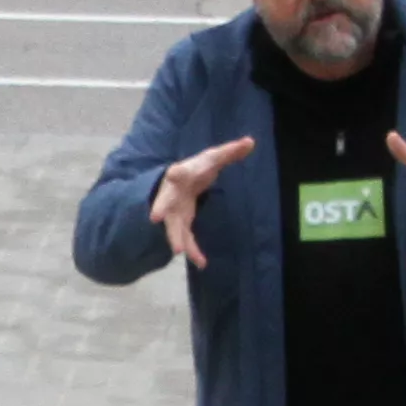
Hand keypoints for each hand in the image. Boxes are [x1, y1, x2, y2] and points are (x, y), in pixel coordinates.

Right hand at [149, 134, 253, 269]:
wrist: (178, 181)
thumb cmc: (196, 169)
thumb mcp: (212, 159)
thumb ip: (230, 152)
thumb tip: (251, 142)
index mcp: (180, 175)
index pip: (179, 172)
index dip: (177, 173)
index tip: (174, 172)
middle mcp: (172, 194)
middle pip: (165, 202)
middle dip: (160, 209)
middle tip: (155, 217)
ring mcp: (174, 212)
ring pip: (173, 226)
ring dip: (176, 238)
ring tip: (179, 251)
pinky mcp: (180, 225)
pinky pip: (185, 240)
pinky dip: (193, 251)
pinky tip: (201, 263)